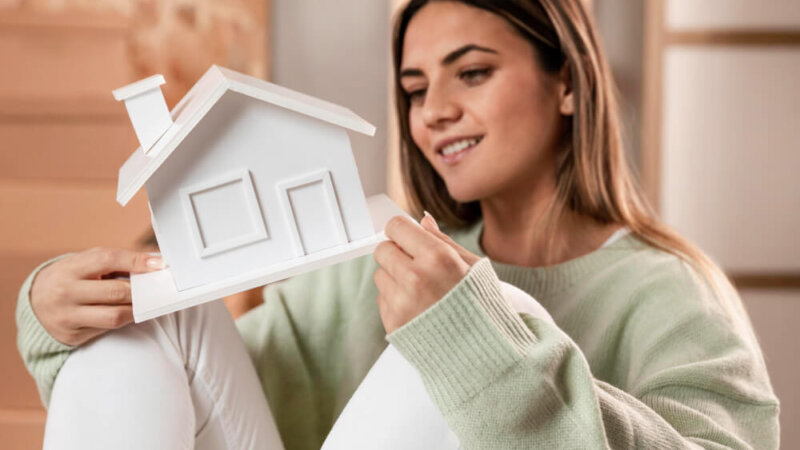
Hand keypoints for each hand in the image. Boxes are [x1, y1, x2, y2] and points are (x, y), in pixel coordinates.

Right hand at [29, 248, 164, 345]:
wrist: (35, 302)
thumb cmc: (71, 278)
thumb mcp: (86, 262)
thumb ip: (117, 261)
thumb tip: (155, 261)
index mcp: (70, 268)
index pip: (108, 260)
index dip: (137, 261)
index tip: (160, 263)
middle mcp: (65, 292)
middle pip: (116, 291)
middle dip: (140, 290)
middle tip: (155, 288)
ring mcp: (68, 316)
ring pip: (115, 316)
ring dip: (135, 309)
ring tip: (144, 302)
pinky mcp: (73, 336)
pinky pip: (107, 330)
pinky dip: (123, 320)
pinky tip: (128, 313)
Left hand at [373, 212, 480, 333]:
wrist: (482, 352)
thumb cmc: (483, 308)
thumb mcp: (473, 267)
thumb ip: (444, 241)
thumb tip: (423, 221)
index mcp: (437, 258)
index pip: (396, 227)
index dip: (402, 231)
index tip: (407, 236)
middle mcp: (415, 278)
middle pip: (382, 250)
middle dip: (397, 253)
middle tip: (416, 265)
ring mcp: (401, 303)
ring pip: (380, 275)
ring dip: (395, 278)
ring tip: (422, 291)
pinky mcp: (393, 323)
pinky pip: (382, 299)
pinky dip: (396, 301)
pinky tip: (419, 308)